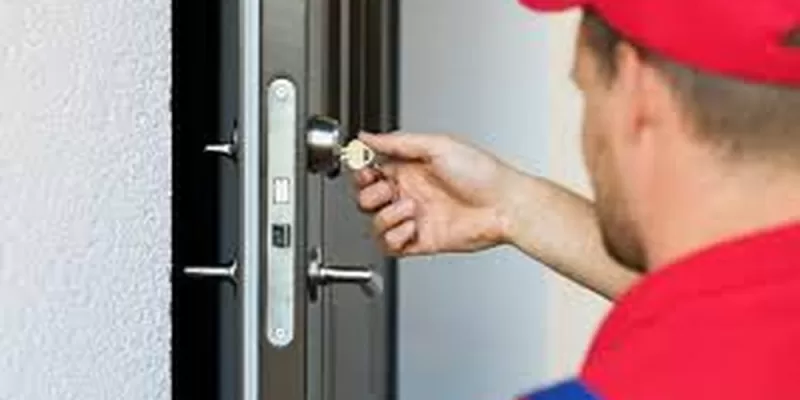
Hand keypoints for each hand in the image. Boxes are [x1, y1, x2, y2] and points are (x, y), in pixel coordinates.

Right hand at [354, 132, 522, 255]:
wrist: (505, 206)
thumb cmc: (483, 173)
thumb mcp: (438, 145)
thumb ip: (397, 142)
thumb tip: (367, 136)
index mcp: (411, 168)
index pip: (370, 171)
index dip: (361, 172)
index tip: (364, 170)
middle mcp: (410, 193)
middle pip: (366, 198)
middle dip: (371, 195)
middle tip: (389, 192)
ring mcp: (414, 218)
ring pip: (376, 223)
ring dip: (387, 217)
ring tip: (410, 210)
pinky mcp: (420, 241)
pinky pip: (390, 245)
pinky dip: (395, 237)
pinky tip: (412, 227)